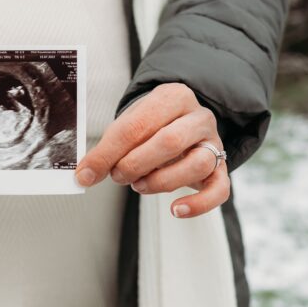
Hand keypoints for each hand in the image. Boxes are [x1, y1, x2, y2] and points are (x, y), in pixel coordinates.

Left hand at [74, 83, 229, 218]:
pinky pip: (219, 189)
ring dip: (161, 182)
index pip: (137, 125)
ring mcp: (213, 142)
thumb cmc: (152, 124)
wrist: (181, 121)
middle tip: (117, 176)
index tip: (87, 173)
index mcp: (172, 97)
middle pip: (169, 142)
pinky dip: (198, 204)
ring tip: (139, 185)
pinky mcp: (221, 168)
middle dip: (135, 165)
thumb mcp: (130, 124)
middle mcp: (198, 117)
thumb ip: (110, 146)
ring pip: (196, 164)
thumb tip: (86, 174)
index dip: (108, 152)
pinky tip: (176, 210)